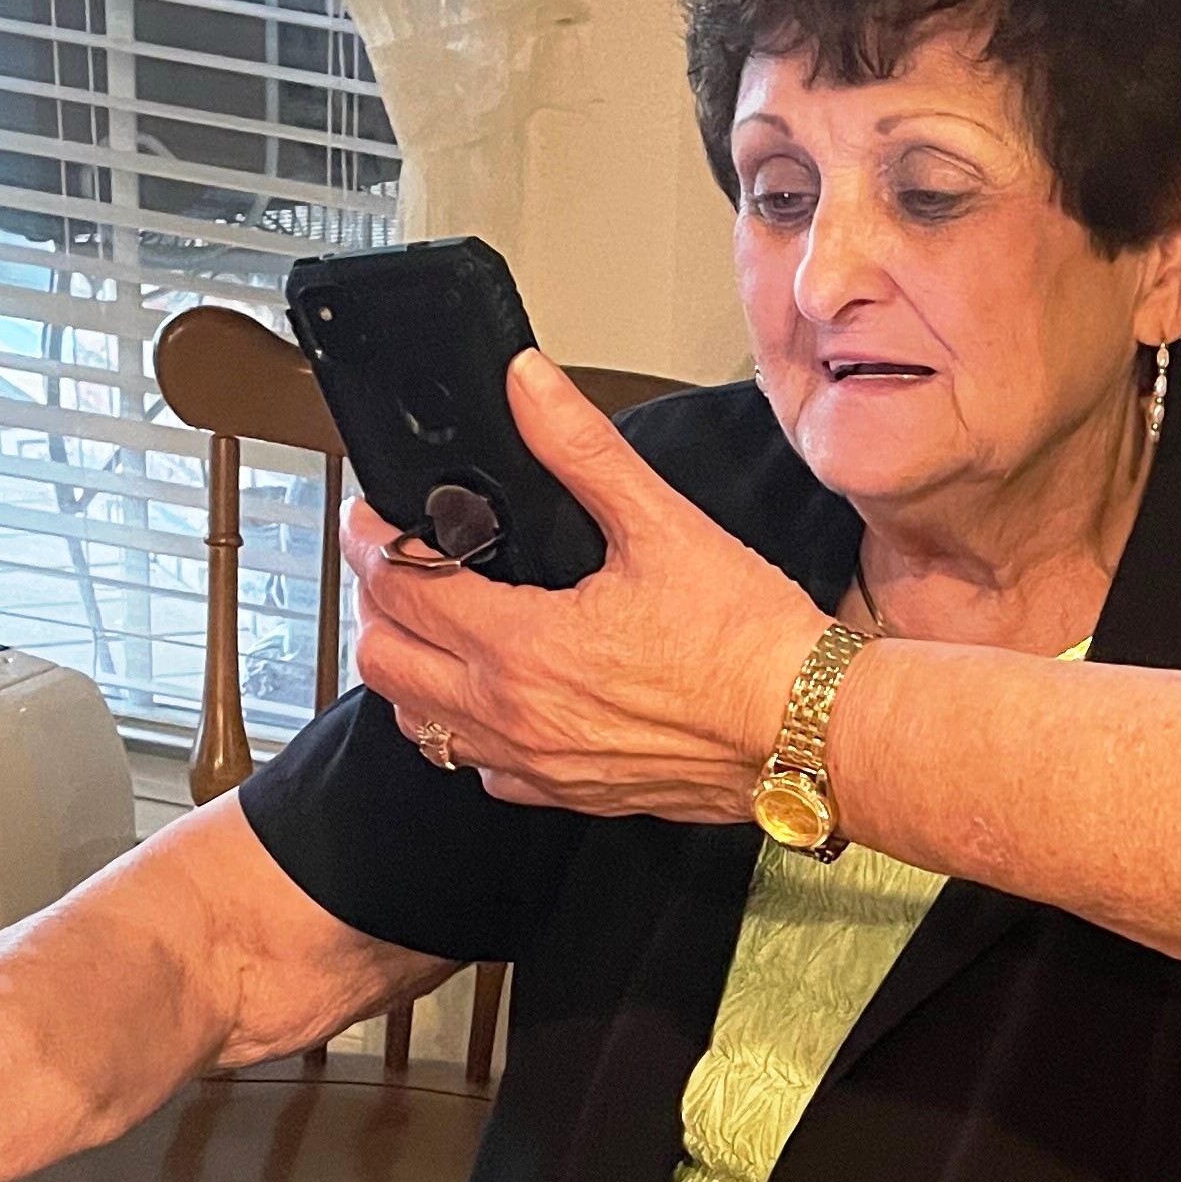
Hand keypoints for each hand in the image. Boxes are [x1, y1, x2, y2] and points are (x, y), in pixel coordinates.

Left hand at [342, 351, 827, 821]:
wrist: (810, 733)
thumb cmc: (751, 642)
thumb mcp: (664, 526)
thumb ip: (581, 451)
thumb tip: (528, 385)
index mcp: (524, 645)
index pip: (400, 588)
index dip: (370, 543)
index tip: (372, 519)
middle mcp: (516, 715)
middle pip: (385, 662)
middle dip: (375, 604)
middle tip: (395, 566)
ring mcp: (539, 765)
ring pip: (420, 725)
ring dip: (409, 671)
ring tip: (431, 626)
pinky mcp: (571, 796)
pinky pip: (480, 770)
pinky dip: (463, 731)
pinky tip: (493, 697)